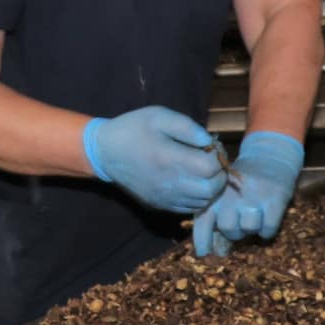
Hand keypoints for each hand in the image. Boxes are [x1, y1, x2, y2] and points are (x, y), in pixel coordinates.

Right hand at [82, 107, 228, 213]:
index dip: (218, 156)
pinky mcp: (160, 205)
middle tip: (211, 160)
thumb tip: (210, 141)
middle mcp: (169, 183)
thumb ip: (188, 127)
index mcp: (169, 158)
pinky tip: (191, 181)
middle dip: (219, 174)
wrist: (104, 153)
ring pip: (203, 201)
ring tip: (202, 170)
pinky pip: (189, 207)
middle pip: (212, 189)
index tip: (211, 146)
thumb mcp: (159, 116)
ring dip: (210, 187)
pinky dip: (198, 197)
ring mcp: (164, 197)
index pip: (211, 167)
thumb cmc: (132, 129)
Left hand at [193, 132, 304, 254]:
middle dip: (234, 231)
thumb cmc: (241, 184)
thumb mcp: (222, 194)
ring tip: (254, 217)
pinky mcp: (273, 200)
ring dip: (252, 229)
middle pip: (228, 229)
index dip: (202, 243)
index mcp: (214, 195)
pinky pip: (267, 229)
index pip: (203, 223)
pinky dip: (267, 230)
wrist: (269, 158)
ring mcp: (252, 197)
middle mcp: (231, 196)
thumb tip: (208, 252)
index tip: (203, 256)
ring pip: (249, 229)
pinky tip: (266, 218)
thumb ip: (213, 217)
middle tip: (240, 222)